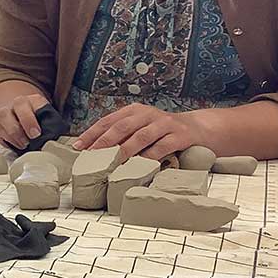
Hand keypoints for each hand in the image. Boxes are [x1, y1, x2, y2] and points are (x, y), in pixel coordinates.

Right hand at [0, 90, 49, 149]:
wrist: (25, 120)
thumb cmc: (40, 124)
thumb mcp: (50, 122)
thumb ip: (53, 128)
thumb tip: (58, 141)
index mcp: (35, 100)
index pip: (35, 102)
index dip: (35, 117)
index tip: (38, 133)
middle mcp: (19, 104)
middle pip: (18, 105)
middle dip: (26, 122)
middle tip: (33, 137)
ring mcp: (7, 113)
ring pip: (4, 116)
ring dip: (14, 132)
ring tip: (25, 145)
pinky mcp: (0, 126)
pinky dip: (8, 140)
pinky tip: (18, 146)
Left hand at [75, 104, 204, 160]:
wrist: (200, 129)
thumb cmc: (164, 132)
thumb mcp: (142, 128)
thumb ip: (124, 137)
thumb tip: (96, 153)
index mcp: (135, 111)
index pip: (108, 121)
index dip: (92, 133)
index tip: (78, 146)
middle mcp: (148, 114)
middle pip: (122, 126)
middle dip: (104, 141)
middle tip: (91, 156)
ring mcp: (165, 124)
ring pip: (140, 136)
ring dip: (124, 150)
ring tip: (112, 163)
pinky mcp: (180, 135)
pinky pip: (162, 146)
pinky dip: (149, 157)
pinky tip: (140, 166)